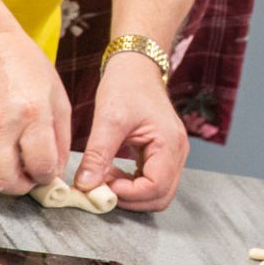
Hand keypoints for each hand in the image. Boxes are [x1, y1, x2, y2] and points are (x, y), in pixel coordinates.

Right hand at [0, 30, 70, 194]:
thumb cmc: (27, 69)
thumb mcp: (58, 99)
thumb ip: (60, 140)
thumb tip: (55, 172)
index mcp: (33, 115)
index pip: (41, 166)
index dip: (47, 175)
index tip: (46, 169)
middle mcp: (2, 125)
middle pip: (6, 181)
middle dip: (21, 186)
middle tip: (28, 174)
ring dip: (1, 181)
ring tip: (12, 166)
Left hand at [73, 52, 187, 211]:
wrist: (136, 66)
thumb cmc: (126, 85)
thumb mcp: (108, 118)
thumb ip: (97, 155)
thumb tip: (85, 185)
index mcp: (169, 143)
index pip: (156, 187)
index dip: (129, 194)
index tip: (103, 186)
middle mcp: (178, 152)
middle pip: (160, 196)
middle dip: (130, 198)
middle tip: (102, 187)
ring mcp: (173, 154)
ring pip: (157, 192)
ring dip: (130, 193)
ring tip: (105, 177)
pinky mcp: (163, 154)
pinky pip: (152, 181)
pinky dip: (132, 184)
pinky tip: (112, 172)